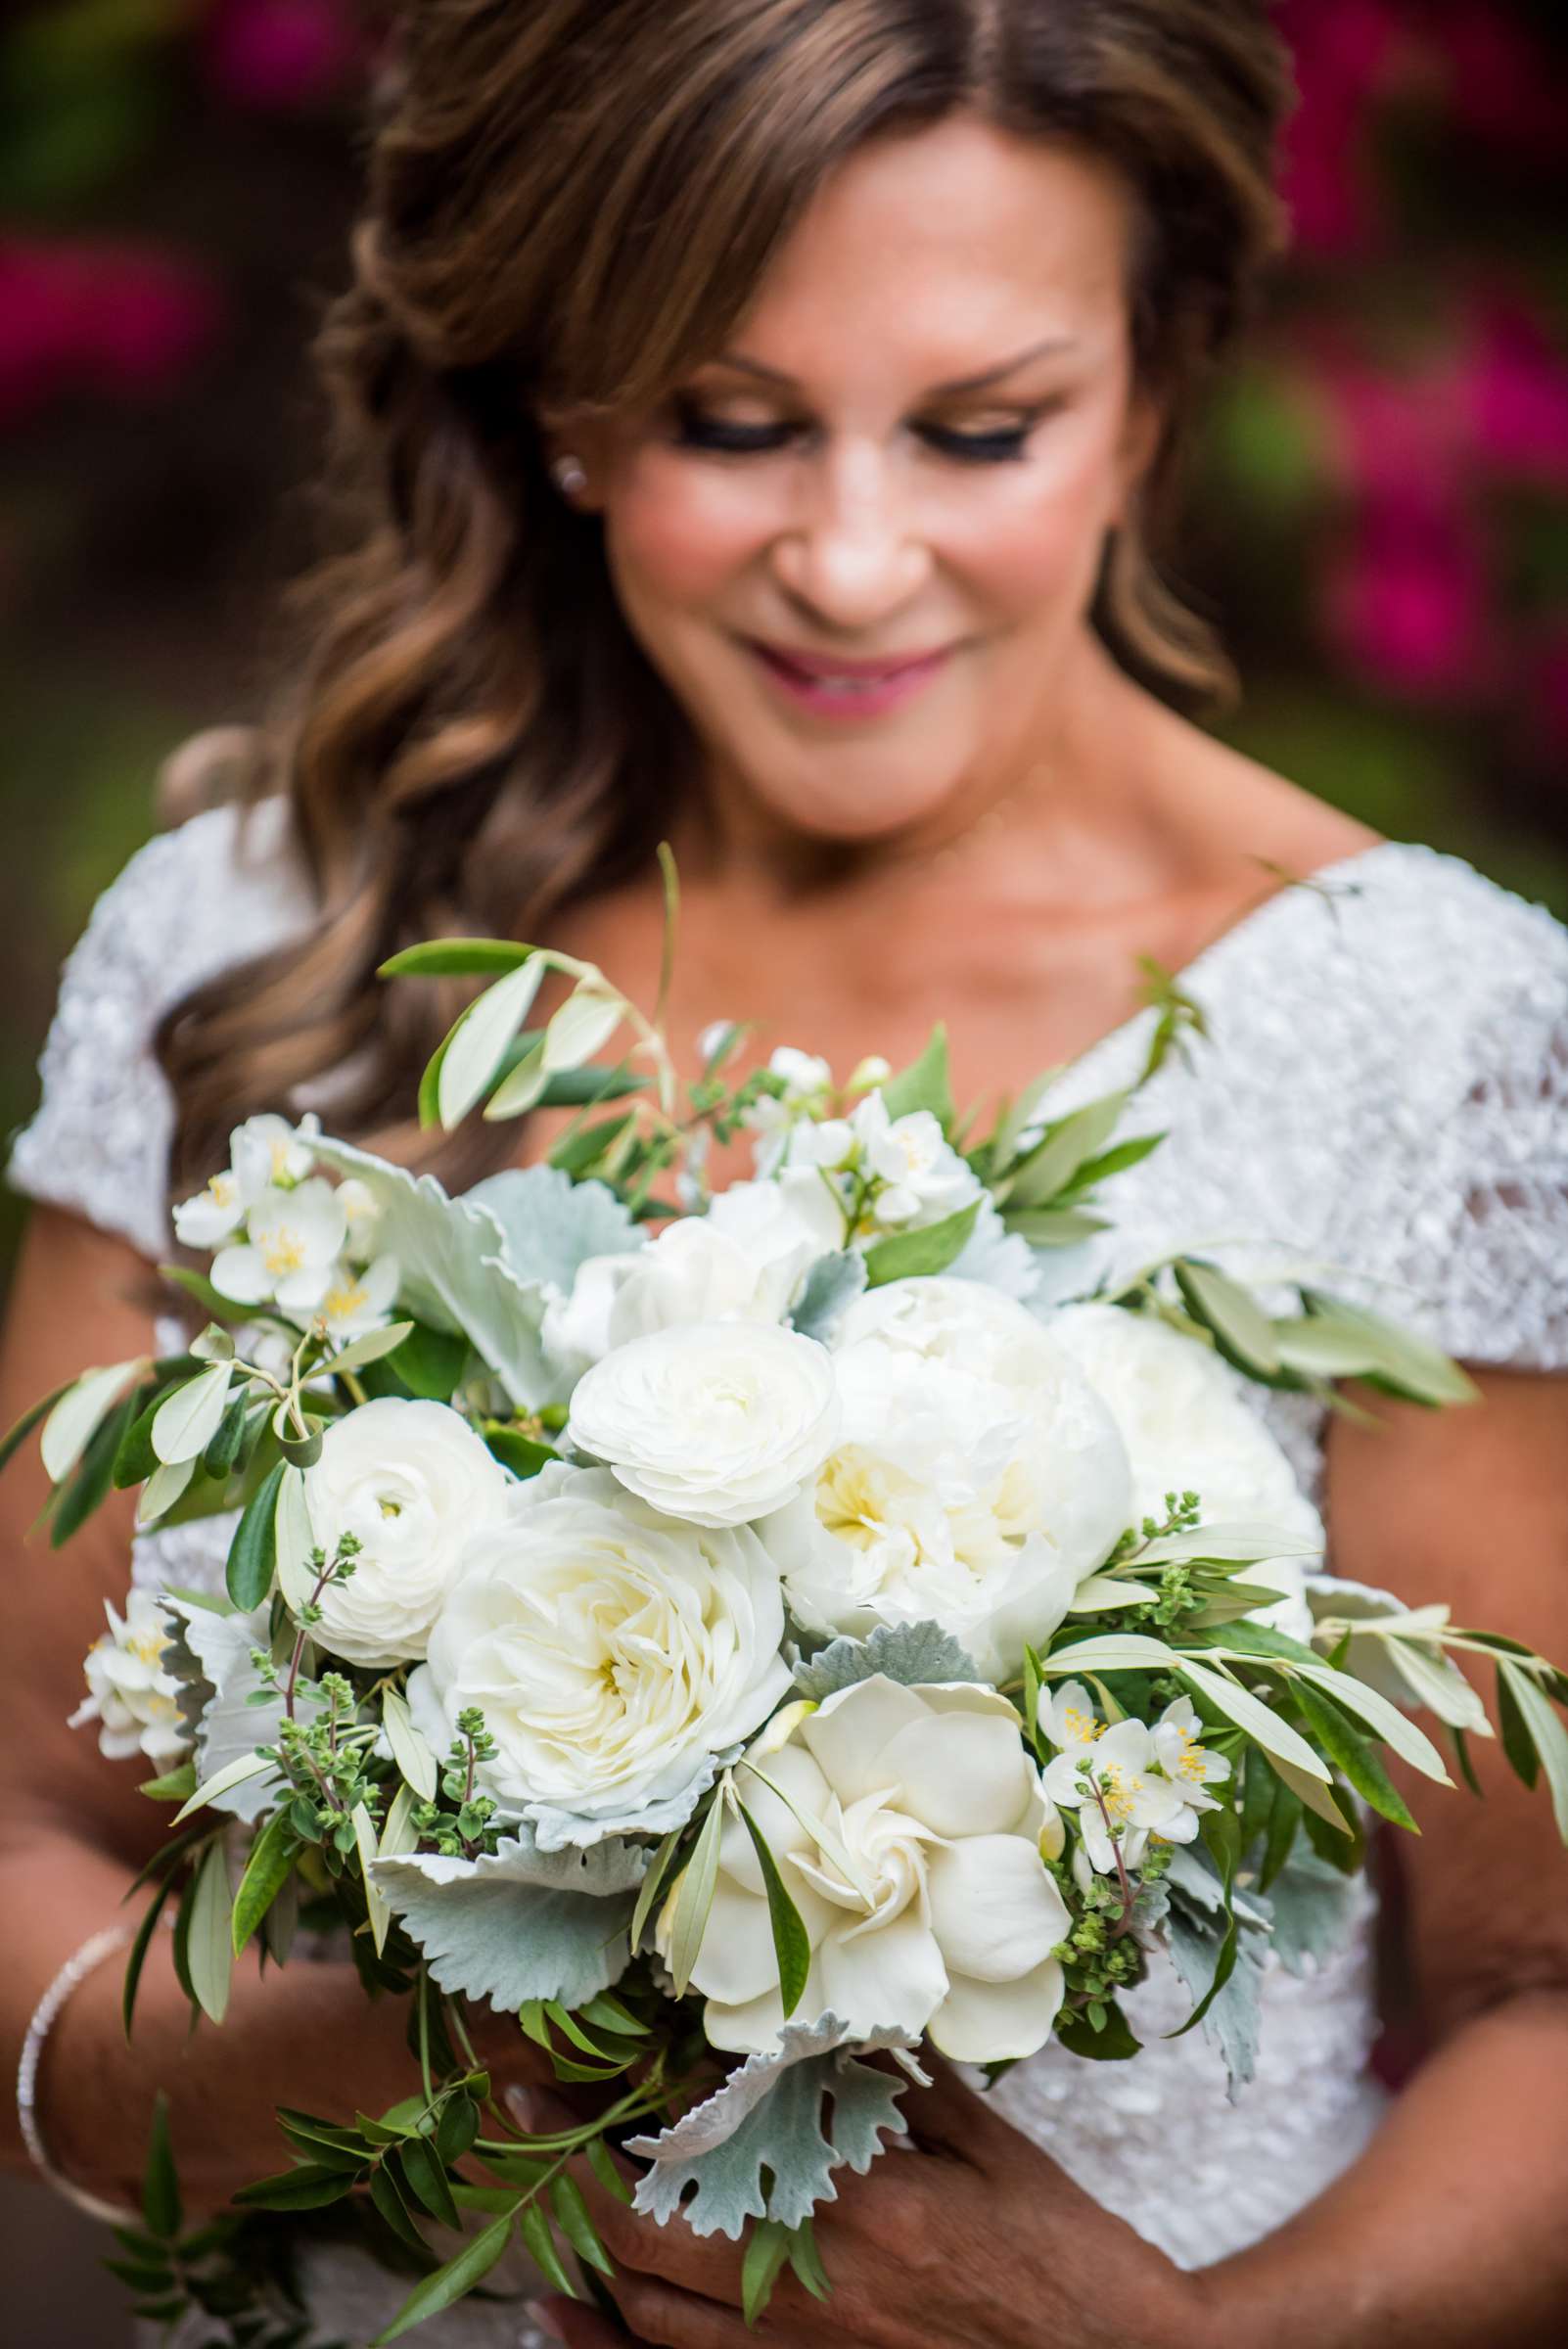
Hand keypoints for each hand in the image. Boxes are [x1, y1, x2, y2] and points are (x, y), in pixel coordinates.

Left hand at [536, 2056, 1213, 2348]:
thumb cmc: (1057, 2245)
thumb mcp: (982, 2139)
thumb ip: (887, 2077)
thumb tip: (808, 2011)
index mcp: (858, 2205)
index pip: (696, 2150)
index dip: (607, 2111)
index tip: (549, 2064)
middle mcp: (814, 2292)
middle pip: (643, 2239)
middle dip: (562, 2175)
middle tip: (518, 2112)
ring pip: (648, 2319)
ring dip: (582, 2250)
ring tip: (535, 2190)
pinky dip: (614, 2348)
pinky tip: (566, 2315)